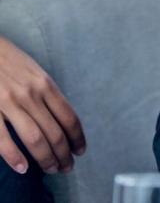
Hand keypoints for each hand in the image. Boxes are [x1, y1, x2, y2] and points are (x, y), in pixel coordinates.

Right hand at [0, 36, 84, 174]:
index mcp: (45, 84)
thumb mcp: (35, 71)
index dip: (77, 137)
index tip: (81, 150)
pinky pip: (3, 139)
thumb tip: (60, 117)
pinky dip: (14, 156)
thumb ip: (47, 92)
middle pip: (54, 131)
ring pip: (34, 138)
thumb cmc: (10, 61)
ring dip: (46, 158)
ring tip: (52, 169)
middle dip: (64, 153)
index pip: (68, 116)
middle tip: (67, 167)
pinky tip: (23, 168)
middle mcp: (31, 95)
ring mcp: (10, 104)